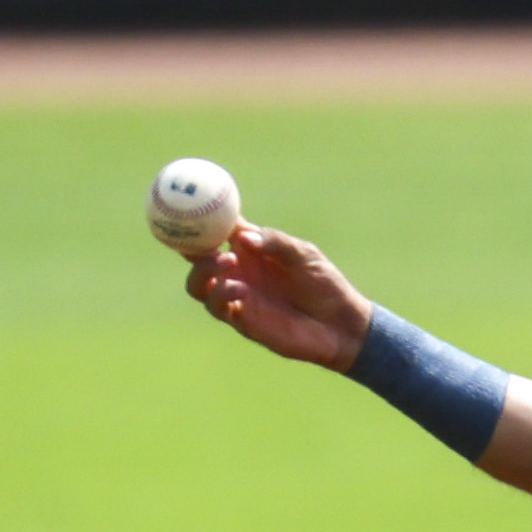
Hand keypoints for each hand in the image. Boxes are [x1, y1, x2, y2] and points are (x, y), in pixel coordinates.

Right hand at [186, 222, 374, 372]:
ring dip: (204, 271)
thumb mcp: (303, 255)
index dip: (199, 220)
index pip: (216, 230)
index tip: (192, 207)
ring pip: (198, 284)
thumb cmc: (324, 284)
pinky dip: (220, 295)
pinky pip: (217, 307)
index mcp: (250, 248)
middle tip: (204, 241)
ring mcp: (237, 296)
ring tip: (228, 262)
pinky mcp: (242, 321)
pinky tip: (240, 289)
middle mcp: (238, 270)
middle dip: (190, 246)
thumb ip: (275, 243)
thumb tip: (243, 236)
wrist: (340, 324)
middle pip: (197, 257)